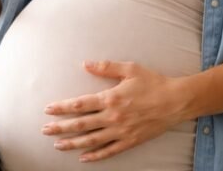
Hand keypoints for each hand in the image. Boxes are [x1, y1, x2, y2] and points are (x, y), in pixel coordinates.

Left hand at [41, 60, 191, 162]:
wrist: (177, 101)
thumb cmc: (153, 82)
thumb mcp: (129, 69)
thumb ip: (106, 67)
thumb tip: (85, 64)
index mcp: (111, 98)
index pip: (80, 104)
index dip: (62, 108)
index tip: (48, 110)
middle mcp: (113, 117)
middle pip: (81, 124)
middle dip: (61, 127)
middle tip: (45, 130)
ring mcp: (122, 131)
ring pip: (92, 140)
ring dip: (73, 143)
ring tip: (57, 145)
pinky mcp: (131, 140)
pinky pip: (110, 150)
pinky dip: (96, 155)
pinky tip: (84, 157)